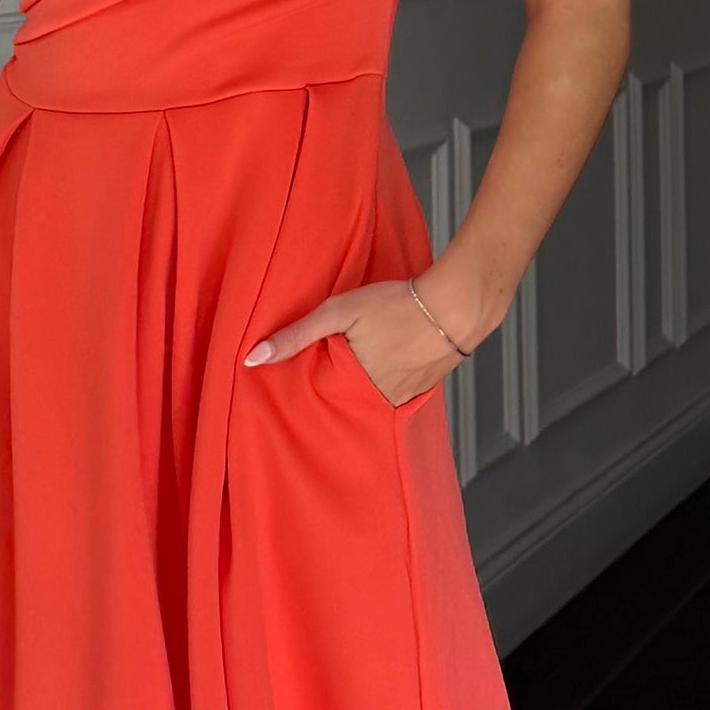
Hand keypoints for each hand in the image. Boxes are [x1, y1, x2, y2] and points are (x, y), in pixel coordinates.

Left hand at [241, 276, 468, 406]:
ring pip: (368, 401)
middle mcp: (378, 402)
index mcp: (353, 389)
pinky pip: (391, 396)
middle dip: (332, 394)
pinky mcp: (420, 392)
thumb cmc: (397, 305)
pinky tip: (383, 367)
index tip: (295, 385)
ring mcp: (402, 400)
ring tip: (354, 371)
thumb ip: (296, 335)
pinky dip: (382, 385)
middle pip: (343, 405)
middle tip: (325, 377)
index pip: (317, 402)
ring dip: (358, 390)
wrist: (456, 305)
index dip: (306, 391)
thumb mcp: (338, 312)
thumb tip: (253, 358)